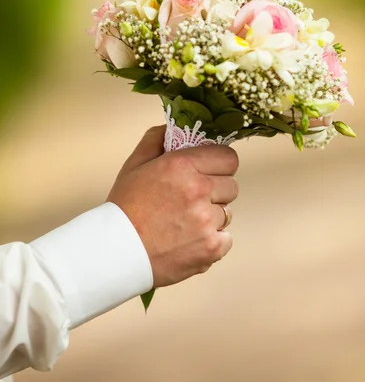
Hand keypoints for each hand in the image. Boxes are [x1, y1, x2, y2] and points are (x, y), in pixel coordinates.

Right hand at [107, 127, 238, 287]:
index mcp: (182, 165)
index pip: (229, 157)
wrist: (115, 253)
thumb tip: (173, 128)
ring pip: (227, 213)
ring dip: (212, 216)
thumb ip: (156, 139)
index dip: (219, 164)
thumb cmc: (123, 209)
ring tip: (185, 223)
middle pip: (231, 185)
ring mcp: (207, 221)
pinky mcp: (211, 248)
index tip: (209, 171)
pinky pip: (226, 239)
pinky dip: (212, 241)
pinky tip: (189, 241)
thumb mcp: (134, 165)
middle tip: (193, 199)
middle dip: (216, 190)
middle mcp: (199, 190)